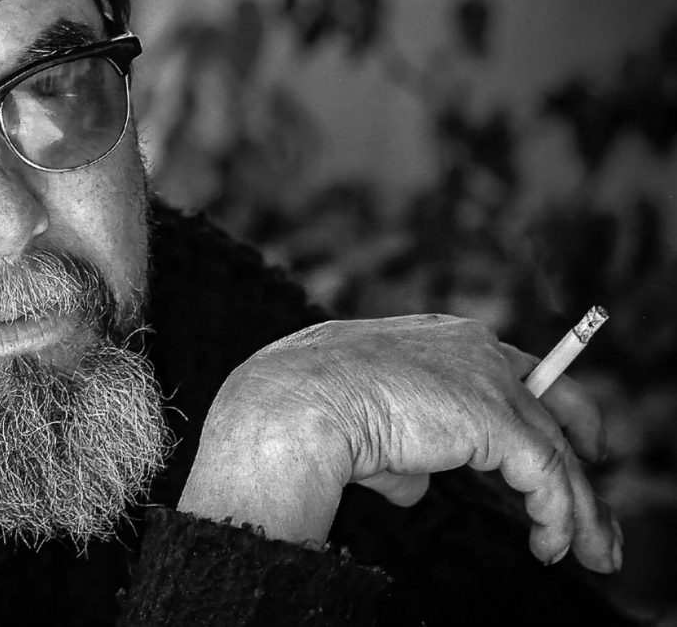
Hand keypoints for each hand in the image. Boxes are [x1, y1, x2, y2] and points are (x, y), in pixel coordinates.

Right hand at [177, 314, 620, 572]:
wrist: (295, 404)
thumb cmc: (309, 409)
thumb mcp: (366, 424)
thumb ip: (401, 450)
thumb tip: (415, 485)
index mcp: (437, 336)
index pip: (510, 370)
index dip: (541, 410)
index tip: (564, 447)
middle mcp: (473, 347)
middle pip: (554, 399)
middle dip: (581, 451)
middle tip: (591, 504)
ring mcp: (489, 380)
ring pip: (556, 449)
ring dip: (579, 507)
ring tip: (589, 551)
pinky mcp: (497, 419)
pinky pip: (546, 477)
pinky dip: (558, 517)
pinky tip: (550, 546)